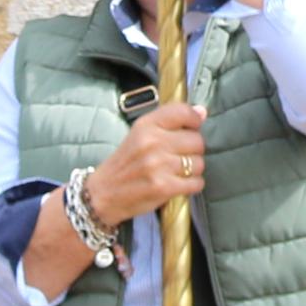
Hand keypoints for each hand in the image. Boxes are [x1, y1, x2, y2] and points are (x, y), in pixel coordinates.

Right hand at [85, 101, 207, 222]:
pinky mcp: (164, 187)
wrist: (103, 194)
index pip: (183, 112)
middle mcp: (152, 143)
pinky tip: (178, 184)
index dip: (194, 120)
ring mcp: (158, 166)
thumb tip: (202, 112)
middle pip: (197, 140)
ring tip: (176, 172)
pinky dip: (192, 185)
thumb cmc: (125, 163)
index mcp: (146, 126)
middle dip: (193, 150)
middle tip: (178, 157)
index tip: (193, 127)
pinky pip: (196, 183)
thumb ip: (169, 122)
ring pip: (199, 163)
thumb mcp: (139, 134)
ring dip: (192, 170)